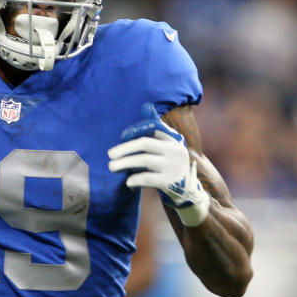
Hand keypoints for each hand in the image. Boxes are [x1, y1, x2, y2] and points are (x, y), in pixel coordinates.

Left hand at [107, 103, 209, 226]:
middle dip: (125, 148)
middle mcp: (175, 150)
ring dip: (125, 163)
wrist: (187, 190)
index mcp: (173, 139)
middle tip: (110, 154)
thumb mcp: (166, 146)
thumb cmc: (170, 164)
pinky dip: (135, 179)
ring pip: (144, 161)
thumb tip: (146, 106)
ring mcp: (173, 166)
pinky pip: (148, 178)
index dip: (134, 133)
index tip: (121, 137)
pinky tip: (127, 181)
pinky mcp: (170, 182)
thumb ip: (156, 129)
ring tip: (111, 167)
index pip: (151, 129)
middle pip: (145, 144)